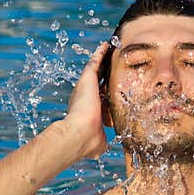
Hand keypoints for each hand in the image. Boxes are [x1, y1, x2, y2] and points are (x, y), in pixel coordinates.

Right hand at [62, 41, 109, 159]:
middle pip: (97, 82)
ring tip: (110, 48)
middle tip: (111, 64)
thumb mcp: (100, 142)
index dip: (106, 94)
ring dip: (102, 59)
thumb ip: (103, 141)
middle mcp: (85, 96)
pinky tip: (107, 44)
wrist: (81, 134)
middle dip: (104, 73)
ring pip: (95, 68)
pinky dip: (100, 52)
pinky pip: (95, 61)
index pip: (99, 99)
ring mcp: (85, 86)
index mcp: (89, 110)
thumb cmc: (90, 140)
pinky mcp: (87, 78)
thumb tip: (104, 150)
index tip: (112, 90)